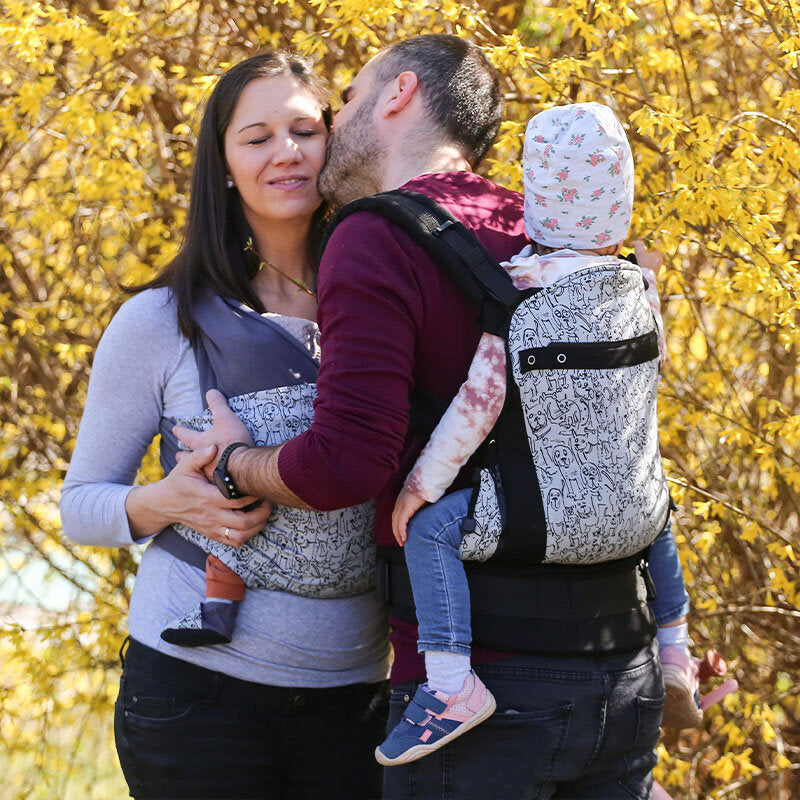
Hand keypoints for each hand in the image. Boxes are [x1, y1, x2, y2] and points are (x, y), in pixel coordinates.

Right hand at [144, 445, 271, 545]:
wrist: (165, 504)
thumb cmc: (178, 482)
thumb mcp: (185, 466)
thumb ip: (199, 455)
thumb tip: (215, 447)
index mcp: (207, 497)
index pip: (236, 500)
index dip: (252, 495)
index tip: (260, 486)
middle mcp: (211, 515)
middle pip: (244, 521)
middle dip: (262, 513)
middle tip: (269, 501)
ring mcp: (212, 527)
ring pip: (241, 535)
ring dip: (257, 526)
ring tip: (264, 513)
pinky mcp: (212, 535)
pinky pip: (234, 542)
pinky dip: (247, 535)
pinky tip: (252, 523)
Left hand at [173, 389, 253, 479]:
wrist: (243, 467)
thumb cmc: (232, 441)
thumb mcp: (225, 418)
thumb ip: (218, 404)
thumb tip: (211, 391)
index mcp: (200, 443)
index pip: (187, 435)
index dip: (181, 430)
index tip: (174, 429)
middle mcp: (201, 460)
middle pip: (188, 457)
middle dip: (183, 455)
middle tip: (177, 455)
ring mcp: (209, 474)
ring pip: (199, 471)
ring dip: (196, 469)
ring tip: (195, 471)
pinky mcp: (220, 485)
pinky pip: (213, 482)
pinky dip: (213, 479)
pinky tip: (216, 481)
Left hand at [392, 488, 426, 545]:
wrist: (426, 480)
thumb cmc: (426, 488)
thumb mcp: (421, 498)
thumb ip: (419, 505)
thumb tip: (426, 513)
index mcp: (402, 501)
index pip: (396, 516)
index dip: (398, 525)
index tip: (401, 533)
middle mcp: (399, 504)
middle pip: (394, 521)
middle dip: (396, 532)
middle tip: (400, 542)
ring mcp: (401, 505)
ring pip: (396, 523)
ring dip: (398, 534)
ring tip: (402, 542)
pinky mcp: (405, 508)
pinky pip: (401, 523)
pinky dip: (402, 531)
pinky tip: (404, 538)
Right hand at [634, 240, 663, 274]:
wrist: (643, 280)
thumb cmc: (642, 264)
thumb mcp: (639, 251)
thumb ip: (638, 243)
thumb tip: (635, 242)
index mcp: (658, 253)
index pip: (655, 241)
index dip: (646, 239)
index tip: (638, 241)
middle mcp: (659, 259)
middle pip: (650, 249)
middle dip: (642, 248)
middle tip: (635, 250)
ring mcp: (656, 267)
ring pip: (648, 257)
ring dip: (640, 256)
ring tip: (635, 259)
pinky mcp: (652, 272)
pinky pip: (647, 264)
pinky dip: (641, 262)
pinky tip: (637, 265)